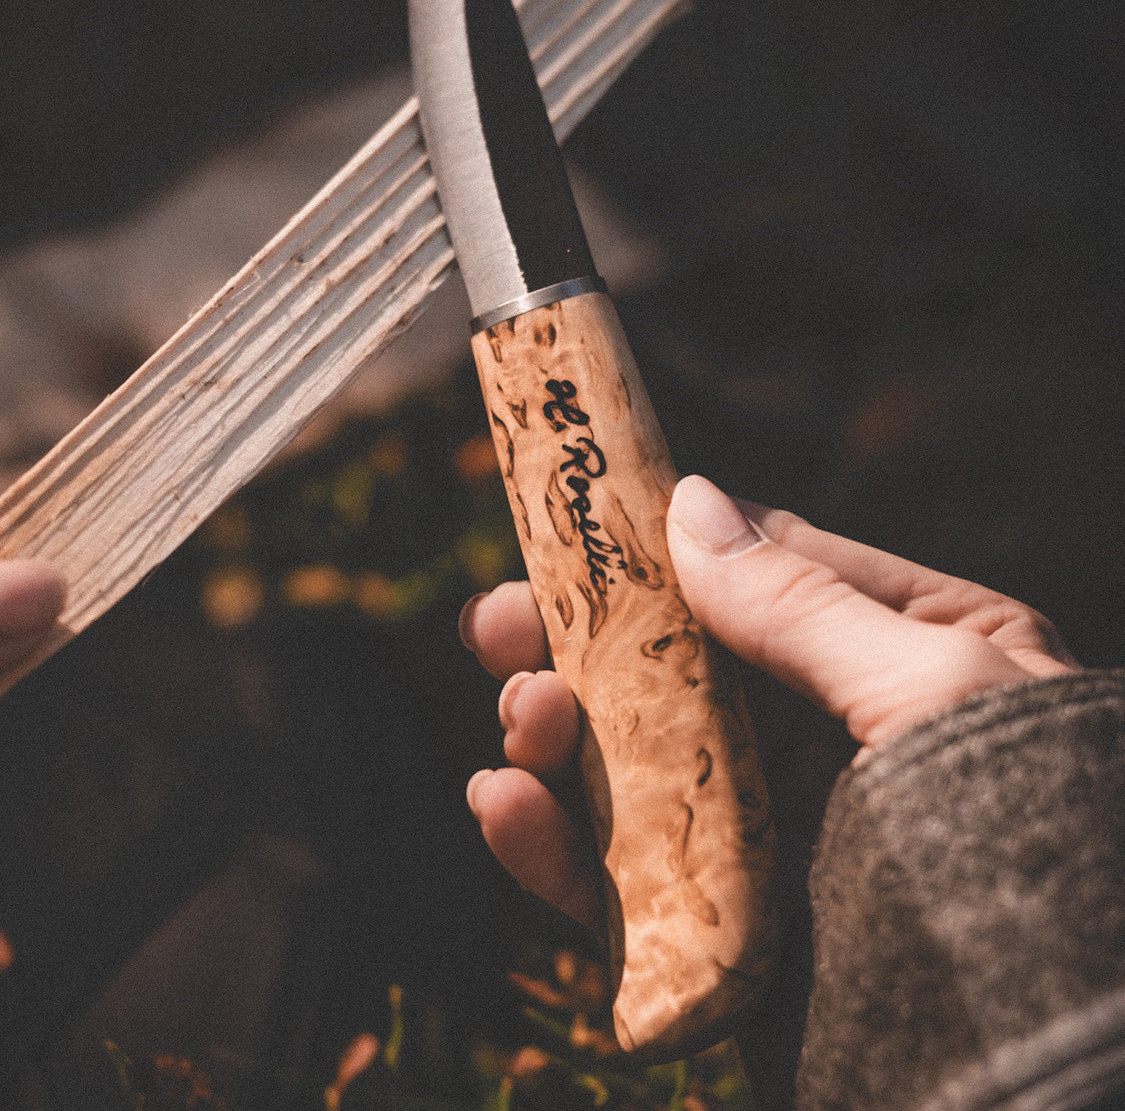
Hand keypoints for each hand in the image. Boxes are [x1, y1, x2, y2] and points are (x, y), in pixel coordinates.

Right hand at [460, 473, 1071, 930]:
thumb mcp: (935, 688)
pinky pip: (621, 880)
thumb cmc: (1037, 832)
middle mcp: (830, 741)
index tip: (562, 529)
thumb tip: (692, 504)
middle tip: (492, 626)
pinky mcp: (732, 931)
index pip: (755, 576)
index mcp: (903, 655)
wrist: (1067, 1062)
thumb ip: (804, 603)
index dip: (651, 551)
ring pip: (629, 771)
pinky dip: (553, 848)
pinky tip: (504, 809)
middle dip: (575, 647)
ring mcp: (777, 836)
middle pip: (670, 673)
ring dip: (552, 739)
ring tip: (517, 720)